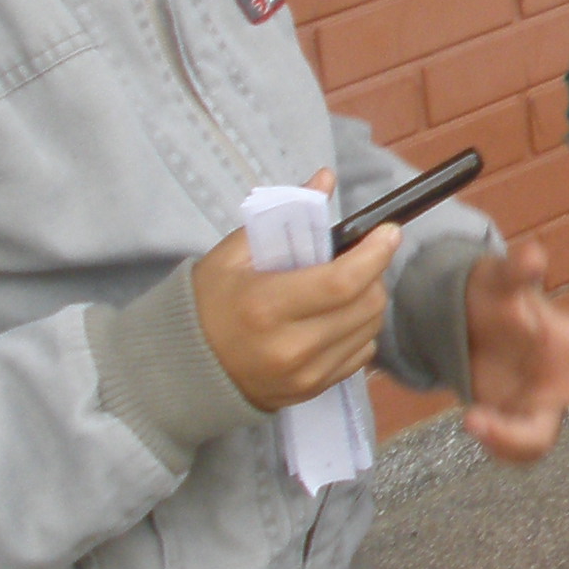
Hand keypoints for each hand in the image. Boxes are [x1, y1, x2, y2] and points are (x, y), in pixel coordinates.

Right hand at [192, 170, 400, 413]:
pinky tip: (334, 317)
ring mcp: (303, 375)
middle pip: (365, 305)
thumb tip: (325, 179)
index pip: (342, 282)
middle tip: (359, 258)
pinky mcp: (311, 390)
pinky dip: (358, 330)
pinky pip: (360, 355)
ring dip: (368, 301)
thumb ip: (283, 213)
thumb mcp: (234, 253)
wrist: (180, 369)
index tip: (388, 232)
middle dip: (373, 273)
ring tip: (344, 287)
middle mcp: (289, 346)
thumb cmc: (207, 303)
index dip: (375, 254)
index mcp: (266, 306)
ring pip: (369, 329)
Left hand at [461, 238, 568, 470]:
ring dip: (515, 438)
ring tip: (477, 420)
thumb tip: (533, 254)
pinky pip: (516, 447)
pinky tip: (475, 422)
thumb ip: (516, 271)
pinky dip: (498, 444)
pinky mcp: (511, 421)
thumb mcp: (498, 281)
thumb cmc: (491, 298)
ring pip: (546, 436)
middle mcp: (561, 377)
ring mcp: (538, 402)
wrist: (455, 324)